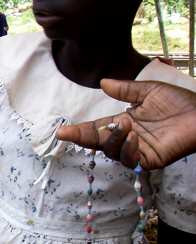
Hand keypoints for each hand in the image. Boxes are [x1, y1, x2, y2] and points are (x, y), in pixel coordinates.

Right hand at [55, 79, 195, 168]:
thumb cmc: (181, 102)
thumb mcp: (149, 91)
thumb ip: (125, 90)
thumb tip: (103, 83)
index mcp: (125, 122)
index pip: (97, 129)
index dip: (79, 131)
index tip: (62, 131)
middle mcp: (128, 138)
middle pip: (98, 143)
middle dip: (82, 138)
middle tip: (69, 132)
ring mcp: (138, 150)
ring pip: (112, 152)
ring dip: (113, 139)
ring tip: (126, 124)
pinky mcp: (151, 160)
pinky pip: (131, 160)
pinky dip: (128, 149)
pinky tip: (134, 136)